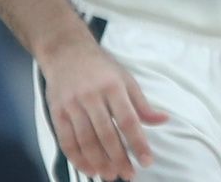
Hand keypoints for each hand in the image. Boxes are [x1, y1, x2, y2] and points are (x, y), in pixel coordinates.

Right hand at [41, 37, 168, 178]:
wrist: (66, 51)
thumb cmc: (100, 67)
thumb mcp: (125, 79)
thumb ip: (142, 104)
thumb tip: (163, 120)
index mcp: (113, 87)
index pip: (128, 120)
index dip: (138, 143)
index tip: (146, 161)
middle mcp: (92, 96)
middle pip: (106, 134)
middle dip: (118, 158)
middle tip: (128, 174)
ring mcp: (72, 105)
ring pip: (86, 140)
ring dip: (98, 162)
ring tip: (109, 175)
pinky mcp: (57, 112)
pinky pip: (66, 140)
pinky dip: (77, 158)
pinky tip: (88, 168)